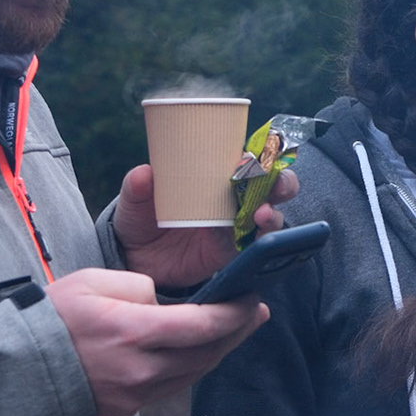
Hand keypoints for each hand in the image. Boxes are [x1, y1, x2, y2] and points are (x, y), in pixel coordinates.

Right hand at [47, 267, 268, 415]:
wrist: (15, 373)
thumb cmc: (51, 319)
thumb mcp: (93, 282)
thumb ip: (139, 287)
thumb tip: (165, 302)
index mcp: (132, 332)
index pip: (203, 326)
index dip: (234, 314)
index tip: (253, 298)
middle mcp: (140, 369)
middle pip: (207, 353)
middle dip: (237, 331)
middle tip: (256, 311)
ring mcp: (135, 393)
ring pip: (195, 372)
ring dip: (220, 350)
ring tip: (237, 328)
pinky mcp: (129, 407)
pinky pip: (174, 385)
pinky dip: (194, 364)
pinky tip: (201, 348)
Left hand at [110, 164, 298, 288]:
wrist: (135, 260)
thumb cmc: (139, 220)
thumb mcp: (134, 202)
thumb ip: (137, 187)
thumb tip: (144, 173)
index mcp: (214, 175)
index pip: (247, 159)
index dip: (261, 155)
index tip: (257, 157)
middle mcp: (232, 198)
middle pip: (271, 186)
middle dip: (282, 182)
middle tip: (276, 184)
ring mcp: (235, 226)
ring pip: (269, 217)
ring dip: (272, 214)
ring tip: (262, 214)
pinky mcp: (231, 252)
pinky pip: (252, 247)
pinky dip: (258, 242)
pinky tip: (251, 239)